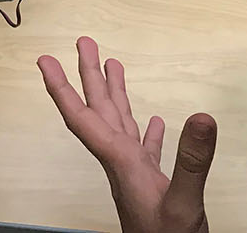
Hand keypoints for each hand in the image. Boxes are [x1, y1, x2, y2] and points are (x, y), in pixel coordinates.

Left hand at [39, 37, 216, 232]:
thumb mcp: (183, 204)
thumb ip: (192, 161)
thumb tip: (202, 116)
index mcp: (121, 164)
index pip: (84, 119)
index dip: (62, 89)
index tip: (44, 62)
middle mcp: (122, 165)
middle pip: (100, 113)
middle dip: (88, 76)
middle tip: (82, 42)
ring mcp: (136, 176)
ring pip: (120, 125)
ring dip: (114, 95)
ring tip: (112, 64)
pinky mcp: (153, 187)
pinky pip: (145, 150)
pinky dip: (149, 132)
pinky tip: (157, 121)